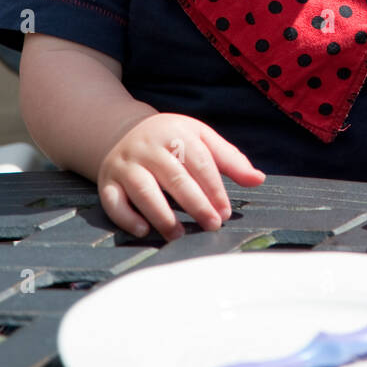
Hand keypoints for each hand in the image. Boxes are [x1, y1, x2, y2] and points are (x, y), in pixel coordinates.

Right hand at [97, 113, 264, 241]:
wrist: (124, 132)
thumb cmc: (172, 140)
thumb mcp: (200, 138)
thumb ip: (229, 159)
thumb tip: (258, 179)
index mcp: (176, 132)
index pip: (199, 161)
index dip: (214, 188)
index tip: (226, 211)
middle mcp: (149, 147)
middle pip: (174, 176)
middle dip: (195, 203)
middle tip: (212, 225)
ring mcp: (126, 164)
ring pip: (143, 190)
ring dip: (162, 214)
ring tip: (179, 234)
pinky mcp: (107, 181)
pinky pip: (113, 201)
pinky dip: (127, 217)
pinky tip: (145, 230)